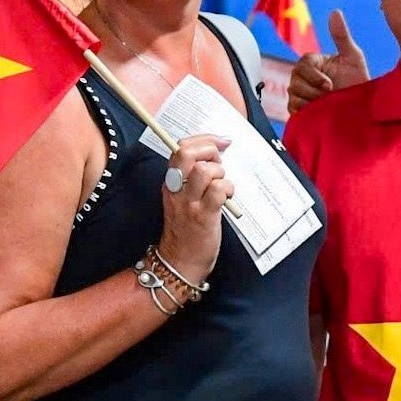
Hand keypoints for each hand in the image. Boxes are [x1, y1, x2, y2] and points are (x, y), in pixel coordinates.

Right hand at [157, 133, 232, 281]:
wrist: (180, 261)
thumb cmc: (187, 229)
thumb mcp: (183, 198)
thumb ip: (193, 177)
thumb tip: (217, 155)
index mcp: (171, 182)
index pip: (180, 148)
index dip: (203, 139)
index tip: (220, 142)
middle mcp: (177, 189)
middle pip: (186, 153)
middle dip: (209, 149)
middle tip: (220, 162)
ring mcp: (189, 202)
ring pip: (204, 170)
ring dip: (220, 173)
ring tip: (223, 185)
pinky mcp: (204, 215)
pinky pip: (219, 190)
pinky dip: (228, 189)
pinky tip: (229, 197)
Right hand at [286, 10, 370, 114]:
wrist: (362, 108)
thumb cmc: (358, 80)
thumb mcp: (353, 57)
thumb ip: (342, 35)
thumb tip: (335, 11)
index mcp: (313, 62)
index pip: (303, 64)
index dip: (314, 76)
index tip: (330, 85)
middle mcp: (303, 77)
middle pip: (294, 81)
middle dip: (313, 90)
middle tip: (330, 96)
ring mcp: (300, 93)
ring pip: (293, 95)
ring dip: (311, 101)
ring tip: (327, 104)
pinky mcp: (299, 109)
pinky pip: (293, 109)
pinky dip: (305, 111)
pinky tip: (318, 112)